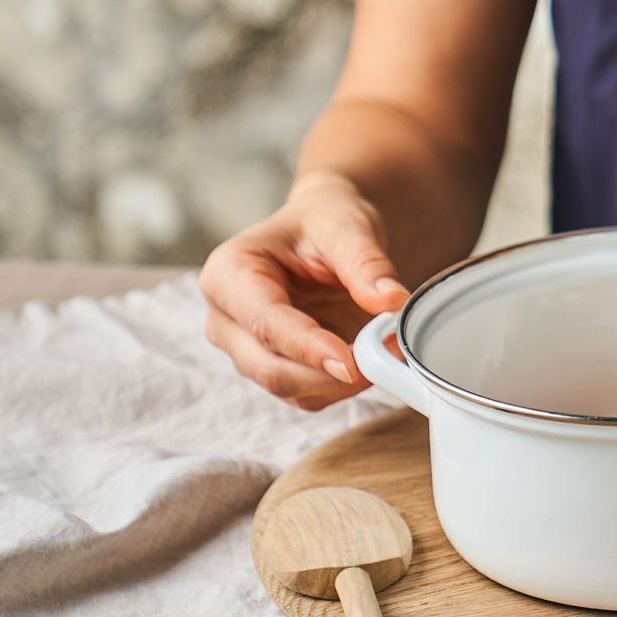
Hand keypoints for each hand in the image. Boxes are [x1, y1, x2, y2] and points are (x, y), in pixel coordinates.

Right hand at [198, 173, 409, 408]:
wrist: (321, 231)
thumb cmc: (324, 222)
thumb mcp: (348, 228)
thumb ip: (367, 264)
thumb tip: (392, 301)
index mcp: (229, 274)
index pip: (266, 323)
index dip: (309, 348)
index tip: (352, 363)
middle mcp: (225, 317)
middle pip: (269, 368)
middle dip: (328, 374)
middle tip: (383, 358)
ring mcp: (244, 348)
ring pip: (288, 388)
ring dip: (338, 383)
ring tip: (381, 351)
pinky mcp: (271, 366)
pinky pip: (305, 394)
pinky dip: (339, 388)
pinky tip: (367, 359)